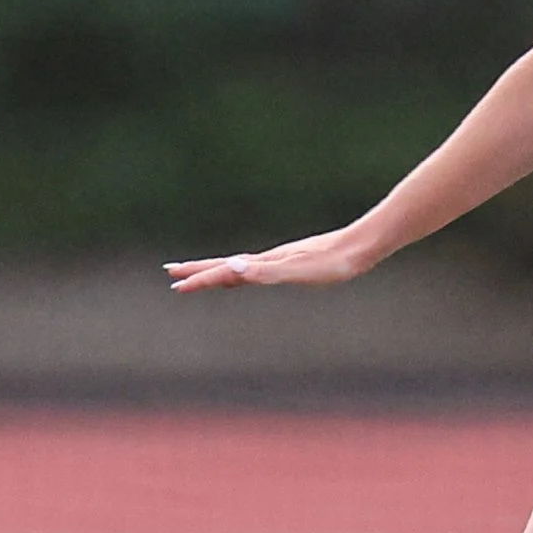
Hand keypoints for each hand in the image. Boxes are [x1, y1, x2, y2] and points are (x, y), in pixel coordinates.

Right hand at [164, 230, 368, 291]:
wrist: (360, 247)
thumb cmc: (332, 264)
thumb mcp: (298, 271)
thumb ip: (265, 271)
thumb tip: (233, 267)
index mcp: (265, 264)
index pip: (224, 272)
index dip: (200, 279)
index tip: (175, 285)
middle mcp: (268, 260)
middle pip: (226, 265)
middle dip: (199, 270)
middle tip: (172, 273)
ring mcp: (280, 260)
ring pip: (240, 266)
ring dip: (218, 269)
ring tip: (202, 273)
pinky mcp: (294, 262)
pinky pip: (259, 268)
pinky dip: (243, 271)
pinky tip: (247, 272)